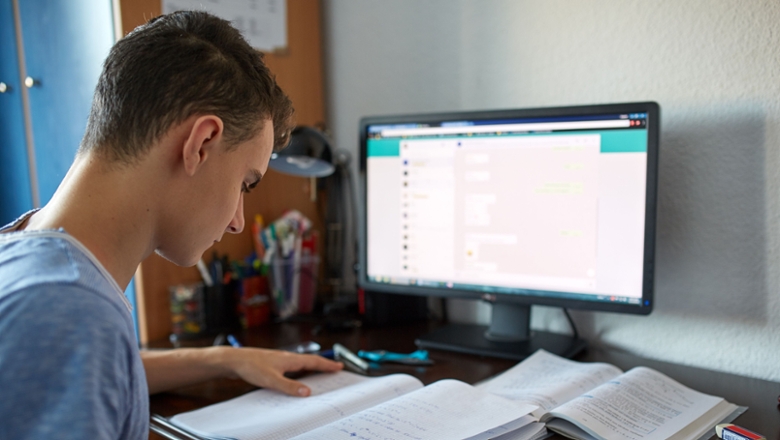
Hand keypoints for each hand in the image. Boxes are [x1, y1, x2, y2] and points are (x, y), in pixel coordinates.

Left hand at [221, 347, 342, 396]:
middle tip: (334, 368)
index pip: (314, 361)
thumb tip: (307, 392)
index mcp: (290, 359)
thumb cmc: (251, 367)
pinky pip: (291, 367)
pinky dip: (299, 371)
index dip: (327, 365)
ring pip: (300, 364)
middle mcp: (286, 358)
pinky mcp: (272, 364)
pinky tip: (295, 377)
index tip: (339, 366)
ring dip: (311, 368)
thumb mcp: (271, 380)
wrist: (234, 360)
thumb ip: (289, 387)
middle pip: (309, 361)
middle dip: (323, 365)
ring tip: (319, 372)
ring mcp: (279, 360)